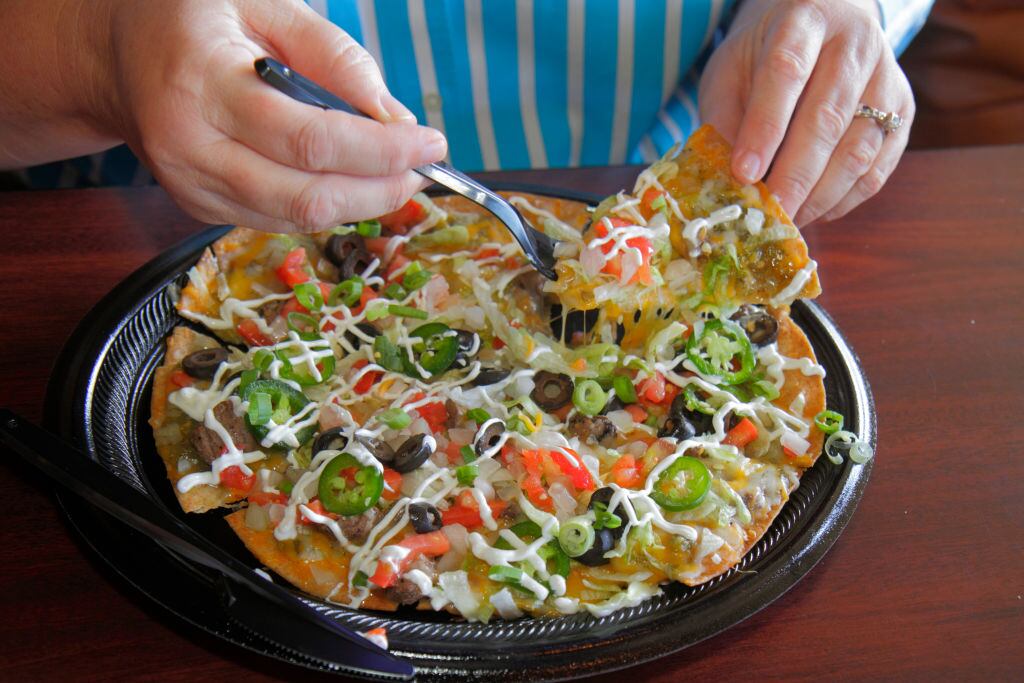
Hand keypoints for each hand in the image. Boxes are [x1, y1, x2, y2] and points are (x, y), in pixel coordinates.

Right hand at [102, 0, 445, 231]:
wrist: (118, 54)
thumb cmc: (196, 18)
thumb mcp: (266, 3)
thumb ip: (335, 57)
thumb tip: (394, 119)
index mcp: (203, 83)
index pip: (311, 140)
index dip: (381, 151)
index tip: (430, 144)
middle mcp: (189, 146)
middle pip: (308, 195)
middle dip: (381, 190)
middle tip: (423, 168)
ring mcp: (191, 185)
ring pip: (298, 217)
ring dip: (361, 203)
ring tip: (396, 174)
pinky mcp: (199, 207)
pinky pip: (280, 219)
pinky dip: (326, 204)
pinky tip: (349, 178)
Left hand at [699, 0, 914, 224]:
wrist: (825, 24)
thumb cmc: (765, 55)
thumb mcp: (731, 70)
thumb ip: (724, 117)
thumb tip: (725, 179)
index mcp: (805, 21)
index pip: (787, 72)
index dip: (765, 127)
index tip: (744, 173)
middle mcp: (855, 44)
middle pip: (827, 119)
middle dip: (793, 177)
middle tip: (766, 214)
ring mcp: (887, 78)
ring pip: (858, 150)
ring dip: (819, 195)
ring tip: (786, 218)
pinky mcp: (903, 113)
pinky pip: (877, 168)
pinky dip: (843, 199)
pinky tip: (813, 209)